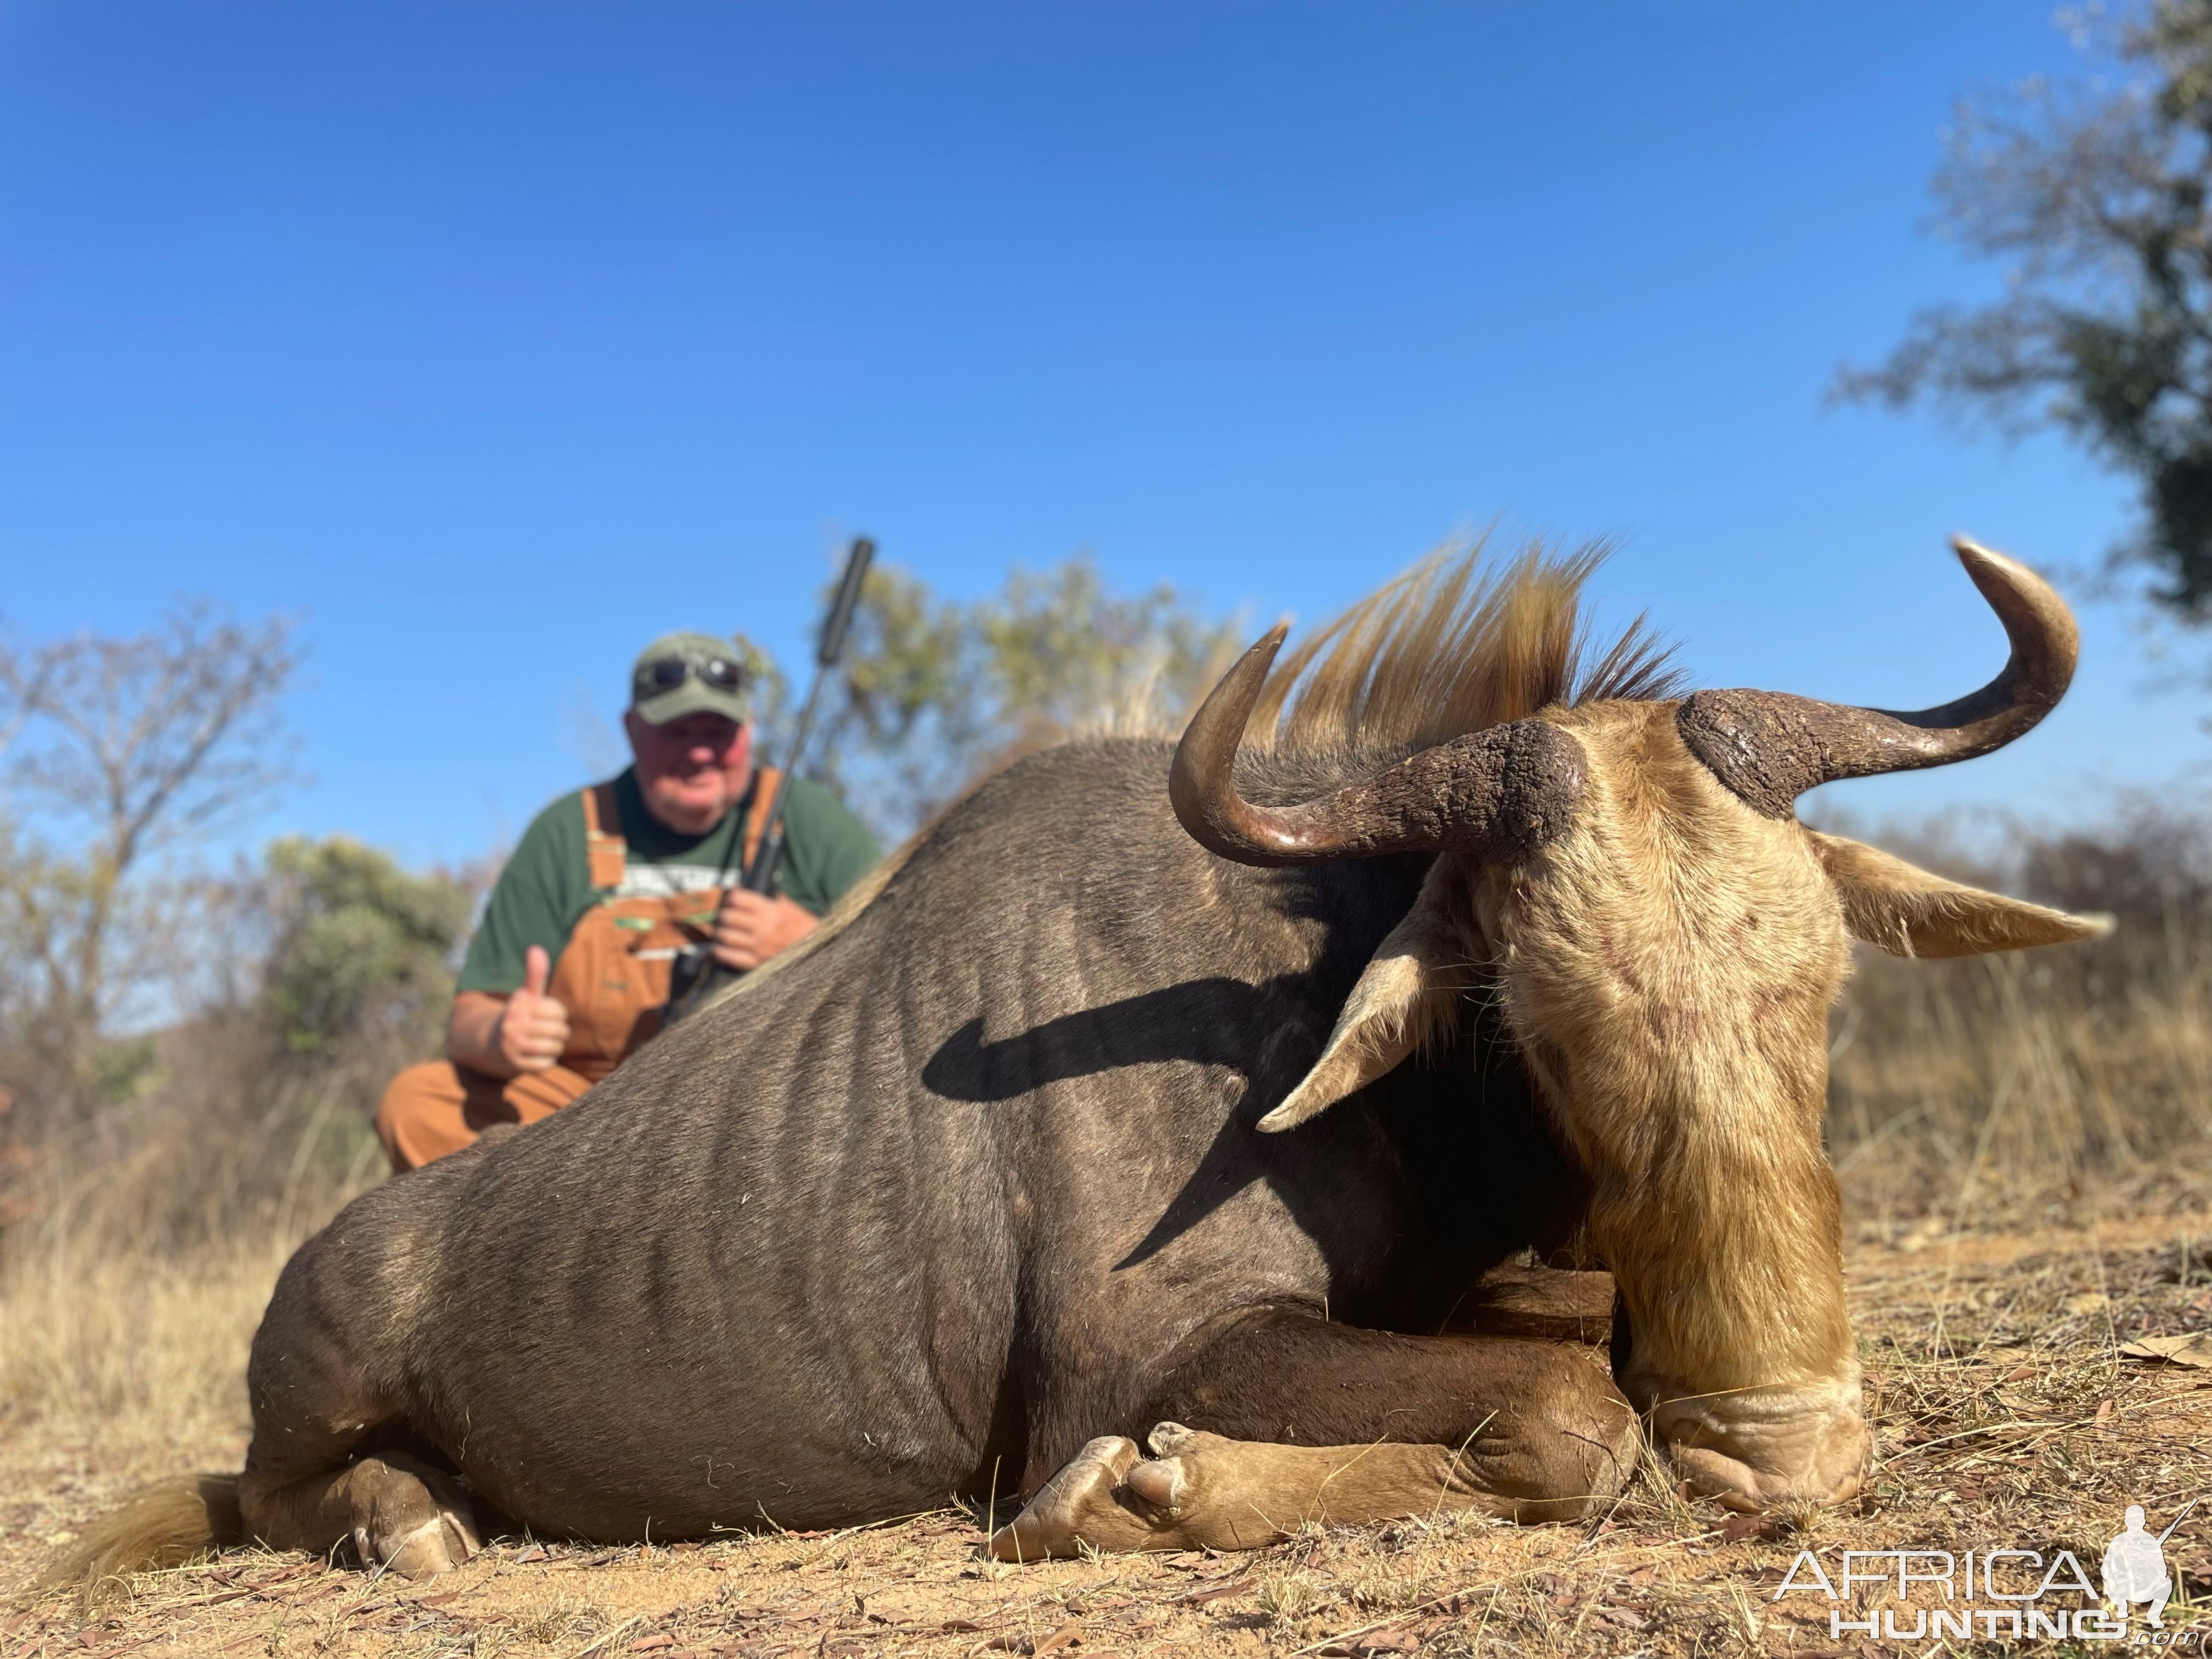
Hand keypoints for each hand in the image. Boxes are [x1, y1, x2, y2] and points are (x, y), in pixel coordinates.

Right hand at [495, 946, 570, 1073]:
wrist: (491, 1046)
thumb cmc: (519, 1017)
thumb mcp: (526, 996)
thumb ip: (534, 975)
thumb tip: (536, 948)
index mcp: (518, 1004)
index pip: (559, 1011)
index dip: (558, 1015)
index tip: (546, 1016)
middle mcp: (512, 1023)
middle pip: (560, 1030)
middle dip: (559, 1032)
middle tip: (545, 1032)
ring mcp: (512, 1045)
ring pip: (555, 1048)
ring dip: (554, 1048)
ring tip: (542, 1044)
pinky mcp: (514, 1065)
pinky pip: (547, 1065)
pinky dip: (545, 1062)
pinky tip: (534, 1057)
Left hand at [710, 889, 817, 970]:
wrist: (817, 951)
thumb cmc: (804, 928)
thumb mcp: (789, 908)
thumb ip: (770, 899)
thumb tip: (749, 893)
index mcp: (771, 910)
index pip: (739, 899)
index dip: (732, 898)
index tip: (731, 900)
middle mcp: (762, 927)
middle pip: (728, 917)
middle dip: (723, 915)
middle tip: (724, 916)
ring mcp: (758, 946)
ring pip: (726, 936)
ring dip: (720, 932)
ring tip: (721, 931)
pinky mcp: (757, 962)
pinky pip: (730, 957)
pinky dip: (720, 952)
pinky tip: (717, 948)